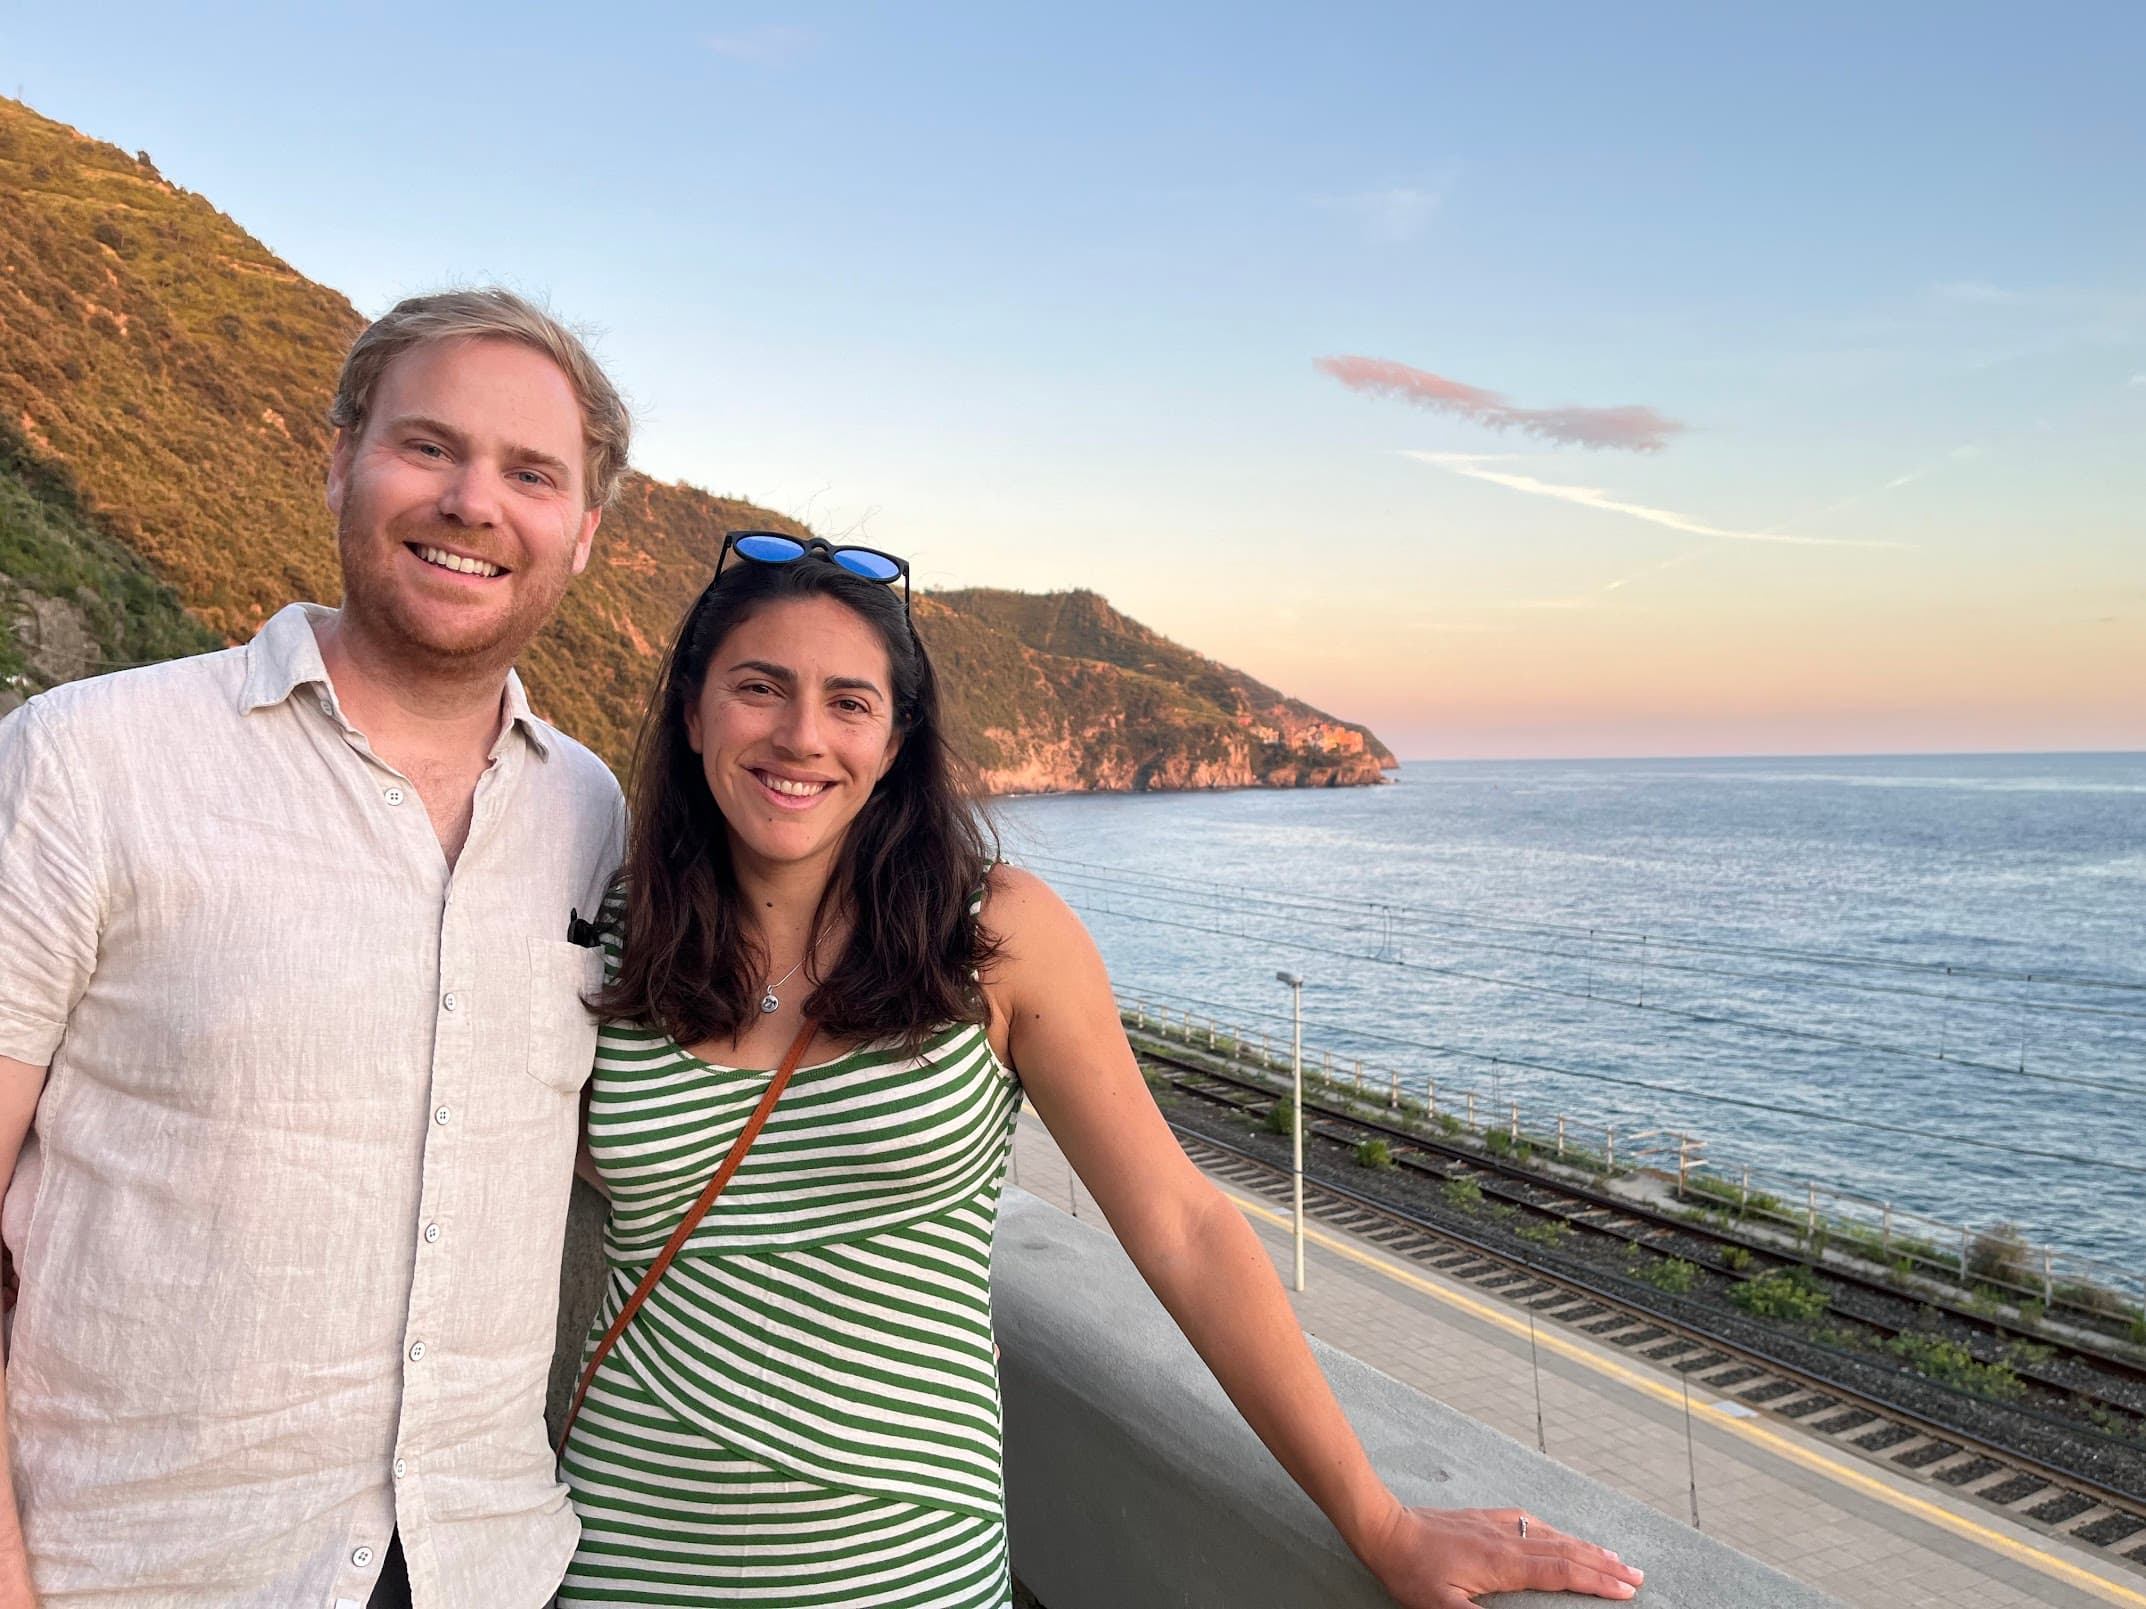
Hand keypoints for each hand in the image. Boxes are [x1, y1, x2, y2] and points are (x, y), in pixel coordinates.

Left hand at [1358, 1504, 1642, 1605]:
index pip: (1563, 1572)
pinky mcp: (1484, 1518)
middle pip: (1567, 1551)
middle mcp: (1508, 1540)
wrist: (1386, 1528)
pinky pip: (1531, 1524)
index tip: (1628, 1589)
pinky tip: (1559, 1535)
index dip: (1598, 1581)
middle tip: (1637, 1574)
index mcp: (1504, 1563)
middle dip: (1605, 1564)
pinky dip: (1556, 1533)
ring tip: (1613, 1556)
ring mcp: (1497, 1525)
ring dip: (1586, 1547)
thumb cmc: (1412, 1573)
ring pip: (1553, 1535)